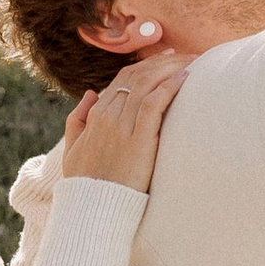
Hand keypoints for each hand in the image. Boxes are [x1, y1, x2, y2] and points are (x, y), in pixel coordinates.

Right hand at [62, 48, 190, 193]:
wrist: (92, 210)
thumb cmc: (85, 185)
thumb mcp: (72, 149)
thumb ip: (77, 119)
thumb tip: (90, 93)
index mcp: (95, 116)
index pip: (122, 80)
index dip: (146, 66)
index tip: (166, 59)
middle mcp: (107, 115)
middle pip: (137, 77)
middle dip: (162, 62)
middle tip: (185, 55)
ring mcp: (122, 127)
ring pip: (147, 84)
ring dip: (171, 68)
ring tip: (192, 61)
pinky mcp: (138, 140)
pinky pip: (154, 104)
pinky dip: (170, 86)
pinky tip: (185, 78)